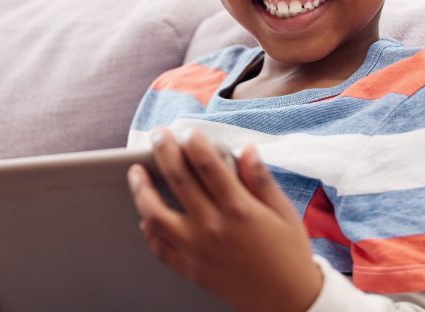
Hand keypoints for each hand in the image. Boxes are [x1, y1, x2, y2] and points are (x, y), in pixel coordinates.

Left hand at [128, 129, 322, 311]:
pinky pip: (160, 249)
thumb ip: (260, 179)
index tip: (189, 131)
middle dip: (164, 151)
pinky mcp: (191, 269)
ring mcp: (198, 249)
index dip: (194, 142)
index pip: (207, 164)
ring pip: (156, 214)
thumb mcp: (283, 210)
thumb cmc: (289, 253)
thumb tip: (245, 150)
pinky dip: (149, 231)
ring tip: (135, 172)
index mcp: (239, 208)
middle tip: (158, 135)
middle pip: (178, 179)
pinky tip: (146, 217)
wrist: (289, 303)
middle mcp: (213, 226)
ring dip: (142, 189)